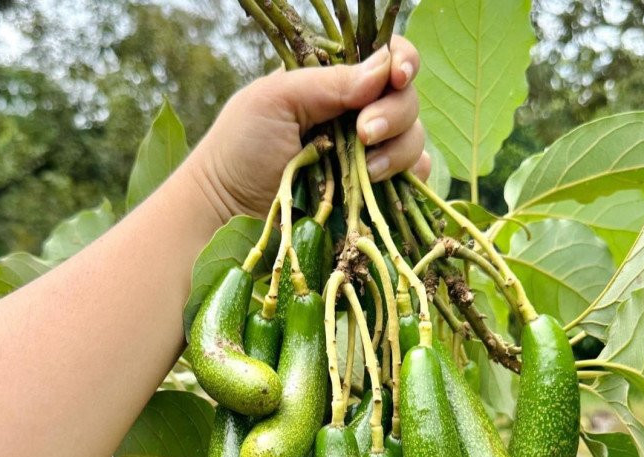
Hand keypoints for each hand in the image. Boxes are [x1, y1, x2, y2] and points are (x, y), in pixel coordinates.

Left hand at [190, 38, 429, 222]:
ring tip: (363, 170)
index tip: (397, 76)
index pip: (385, 58)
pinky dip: (408, 178)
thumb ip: (330, 83)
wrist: (230, 211)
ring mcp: (368, 155)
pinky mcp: (372, 193)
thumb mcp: (276, 99)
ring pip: (414, 139)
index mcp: (335, 82)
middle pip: (406, 99)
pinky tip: (377, 183)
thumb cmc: (241, 148)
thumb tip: (384, 69)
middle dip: (394, 113)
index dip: (401, 62)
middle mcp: (358, 114)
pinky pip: (412, 179)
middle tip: (363, 134)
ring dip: (396, 150)